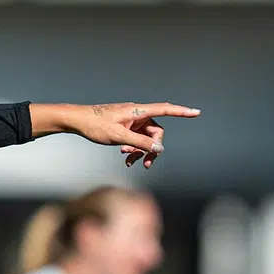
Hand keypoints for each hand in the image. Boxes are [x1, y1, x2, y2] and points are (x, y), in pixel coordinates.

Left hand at [47, 102, 200, 168]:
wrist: (77, 121)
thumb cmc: (95, 125)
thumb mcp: (119, 136)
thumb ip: (140, 142)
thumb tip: (159, 148)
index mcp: (137, 111)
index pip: (165, 110)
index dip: (181, 112)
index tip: (196, 113)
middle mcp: (136, 114)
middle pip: (155, 131)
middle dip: (152, 148)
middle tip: (145, 163)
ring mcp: (131, 121)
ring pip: (145, 138)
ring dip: (141, 151)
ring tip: (130, 161)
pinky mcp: (124, 127)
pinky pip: (136, 139)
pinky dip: (133, 149)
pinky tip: (125, 157)